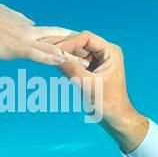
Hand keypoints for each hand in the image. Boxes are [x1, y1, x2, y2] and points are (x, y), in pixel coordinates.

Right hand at [0, 0, 85, 65]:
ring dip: (69, 58)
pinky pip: (34, 52)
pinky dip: (49, 58)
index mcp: (27, 28)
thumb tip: (31, 23)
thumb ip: (20, 21)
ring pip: (50, 49)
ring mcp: (22, 39)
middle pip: (58, 42)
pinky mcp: (12, 46)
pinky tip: (60, 62)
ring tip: (85, 66)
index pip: (52, 36)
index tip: (82, 49)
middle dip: (75, 51)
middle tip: (92, 59)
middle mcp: (29, 33)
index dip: (68, 42)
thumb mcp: (5, 17)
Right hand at [42, 31, 148, 151]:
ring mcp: (96, 60)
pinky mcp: (89, 68)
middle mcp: (104, 52)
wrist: (115, 118)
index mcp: (110, 51)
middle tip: (43, 45)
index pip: (86, 38)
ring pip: (75, 51)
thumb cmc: (108, 103)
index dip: (69, 42)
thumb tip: (54, 57)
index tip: (54, 50)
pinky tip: (51, 61)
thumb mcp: (90, 86)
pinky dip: (64, 61)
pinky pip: (74, 60)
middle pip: (79, 42)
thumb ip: (73, 71)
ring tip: (44, 52)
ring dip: (62, 53)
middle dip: (63, 45)